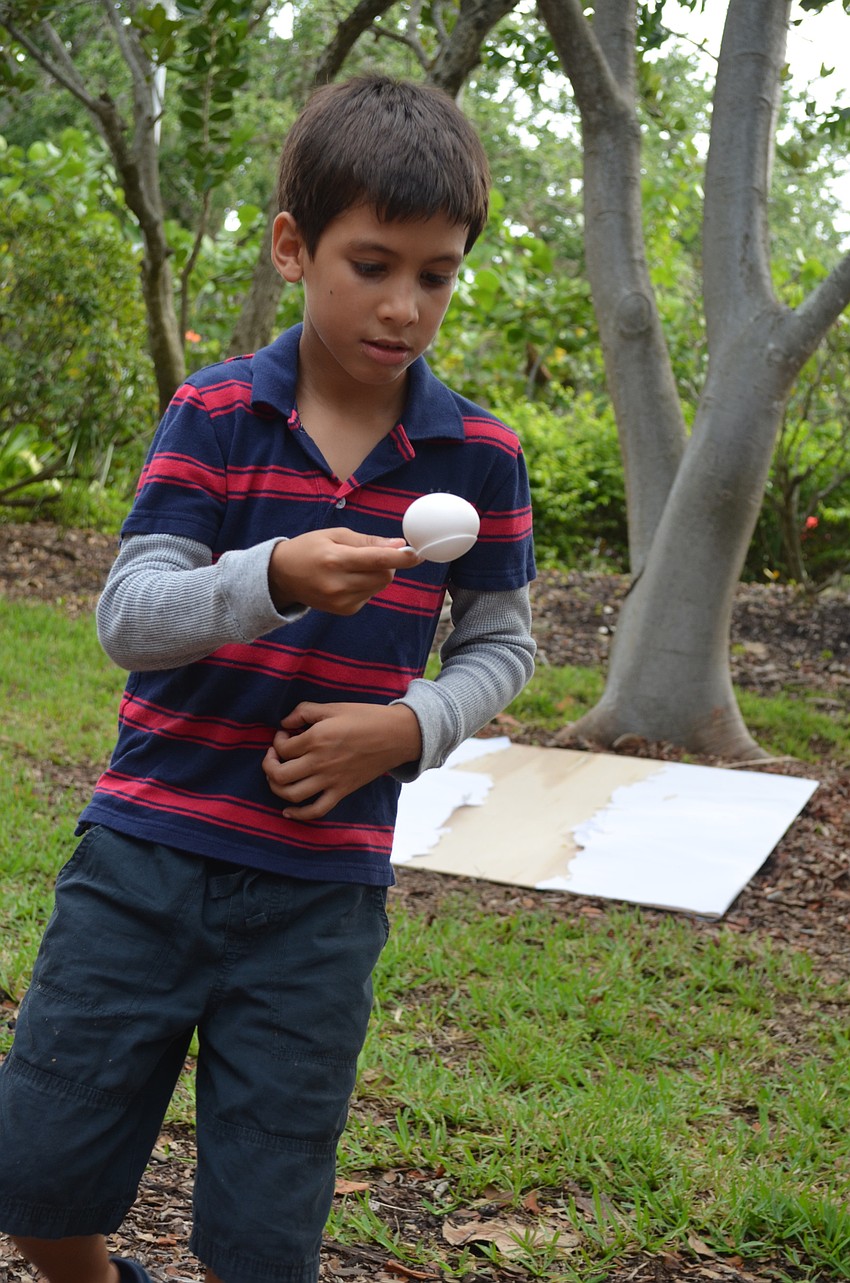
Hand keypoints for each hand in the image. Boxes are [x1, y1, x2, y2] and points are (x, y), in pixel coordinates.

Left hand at [262, 701, 422, 819]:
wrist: (396, 736)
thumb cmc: (365, 718)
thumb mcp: (333, 707)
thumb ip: (304, 711)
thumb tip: (285, 723)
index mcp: (316, 738)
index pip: (281, 747)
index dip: (277, 740)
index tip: (286, 734)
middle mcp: (319, 762)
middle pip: (279, 773)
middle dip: (269, 766)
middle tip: (274, 756)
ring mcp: (330, 780)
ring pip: (291, 794)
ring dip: (276, 787)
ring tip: (278, 776)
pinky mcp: (341, 791)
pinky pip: (316, 810)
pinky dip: (298, 814)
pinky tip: (288, 810)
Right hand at [269, 529, 420, 614]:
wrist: (282, 576)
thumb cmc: (309, 549)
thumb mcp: (335, 535)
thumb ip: (368, 541)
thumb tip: (398, 545)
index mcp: (335, 560)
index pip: (378, 560)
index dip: (402, 558)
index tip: (417, 554)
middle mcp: (339, 584)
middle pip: (385, 576)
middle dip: (388, 564)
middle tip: (373, 554)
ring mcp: (341, 601)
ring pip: (379, 586)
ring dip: (376, 574)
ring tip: (353, 566)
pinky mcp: (345, 610)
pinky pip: (369, 595)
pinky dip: (367, 585)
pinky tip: (347, 579)